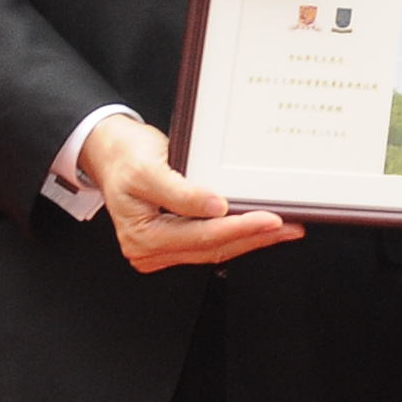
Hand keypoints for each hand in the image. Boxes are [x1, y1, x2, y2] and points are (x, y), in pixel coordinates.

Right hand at [84, 116, 299, 271]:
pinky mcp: (175, 239)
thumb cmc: (125, 158)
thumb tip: (214, 208)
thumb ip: (180, 192)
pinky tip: (259, 227)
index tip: (270, 220)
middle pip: (212, 248)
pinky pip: (210, 242)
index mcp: (142, 237)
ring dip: (250, 239)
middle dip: (253, 237)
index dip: (238, 229)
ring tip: (284, 229)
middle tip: (289, 227)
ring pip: (215, 249)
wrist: (112, 152)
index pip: (201, 237)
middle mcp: (151, 250)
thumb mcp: (147, 169)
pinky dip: (237, 234)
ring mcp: (163, 247)